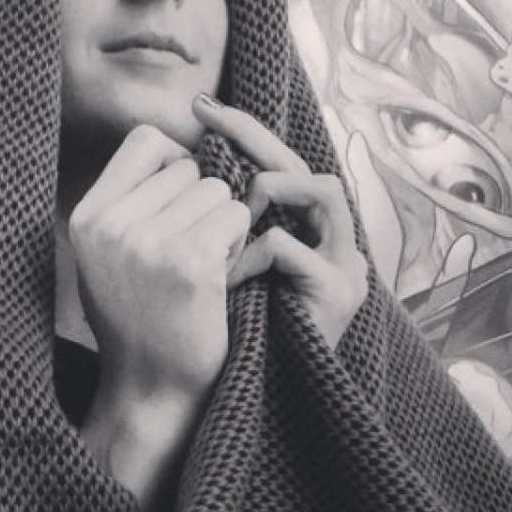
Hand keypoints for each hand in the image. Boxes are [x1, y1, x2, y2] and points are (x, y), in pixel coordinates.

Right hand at [69, 124, 251, 418]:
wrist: (151, 389)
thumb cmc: (138, 318)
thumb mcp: (107, 254)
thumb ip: (128, 201)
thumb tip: (173, 144)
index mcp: (87, 217)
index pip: (145, 140)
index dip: (175, 162)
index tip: (180, 199)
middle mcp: (111, 226)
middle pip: (188, 167)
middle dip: (201, 202)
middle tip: (189, 250)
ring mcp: (148, 244)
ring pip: (217, 190)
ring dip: (223, 224)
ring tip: (203, 268)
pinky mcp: (190, 264)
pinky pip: (236, 215)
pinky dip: (238, 244)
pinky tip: (220, 278)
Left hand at [194, 94, 368, 347]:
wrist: (238, 402)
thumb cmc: (218, 337)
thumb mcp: (211, 265)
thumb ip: (206, 223)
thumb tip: (170, 171)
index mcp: (300, 231)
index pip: (277, 163)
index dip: (242, 131)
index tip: (198, 109)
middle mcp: (330, 242)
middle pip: (303, 165)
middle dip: (253, 135)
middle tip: (207, 114)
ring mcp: (341, 267)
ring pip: (325, 191)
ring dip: (274, 189)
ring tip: (234, 203)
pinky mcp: (336, 296)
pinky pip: (294, 251)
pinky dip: (255, 253)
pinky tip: (228, 272)